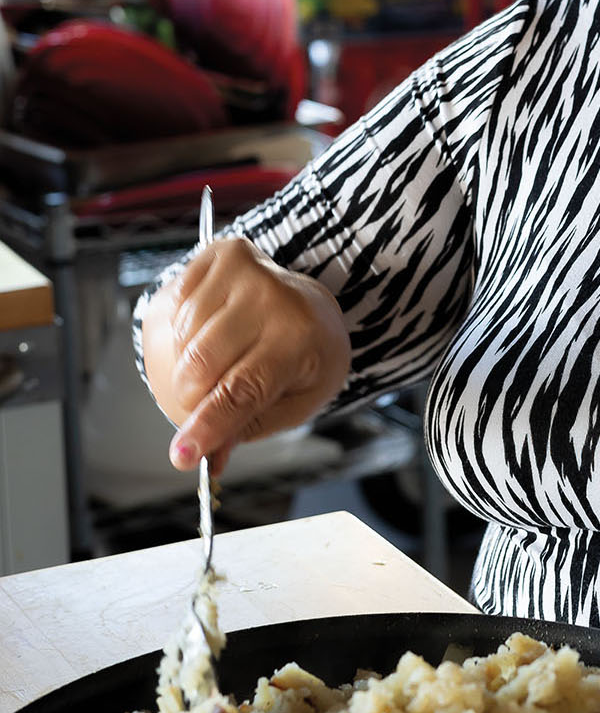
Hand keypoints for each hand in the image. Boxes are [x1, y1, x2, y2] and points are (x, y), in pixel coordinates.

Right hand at [140, 236, 350, 473]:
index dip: (207, 425)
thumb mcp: (294, 403)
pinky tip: (211, 331)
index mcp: (299, 339)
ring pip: (181, 339)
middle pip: (199, 365)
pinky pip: (173, 307)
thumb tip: (205, 457)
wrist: (312, 307)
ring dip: (186, 364)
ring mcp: (244, 271)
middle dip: (191, 398)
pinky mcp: (218, 254)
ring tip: (222, 359)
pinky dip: (182, 332)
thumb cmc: (304, 358)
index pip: (241, 390)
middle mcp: (271, 297)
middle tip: (206, 402)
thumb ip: (248, 426)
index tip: (181, 456)